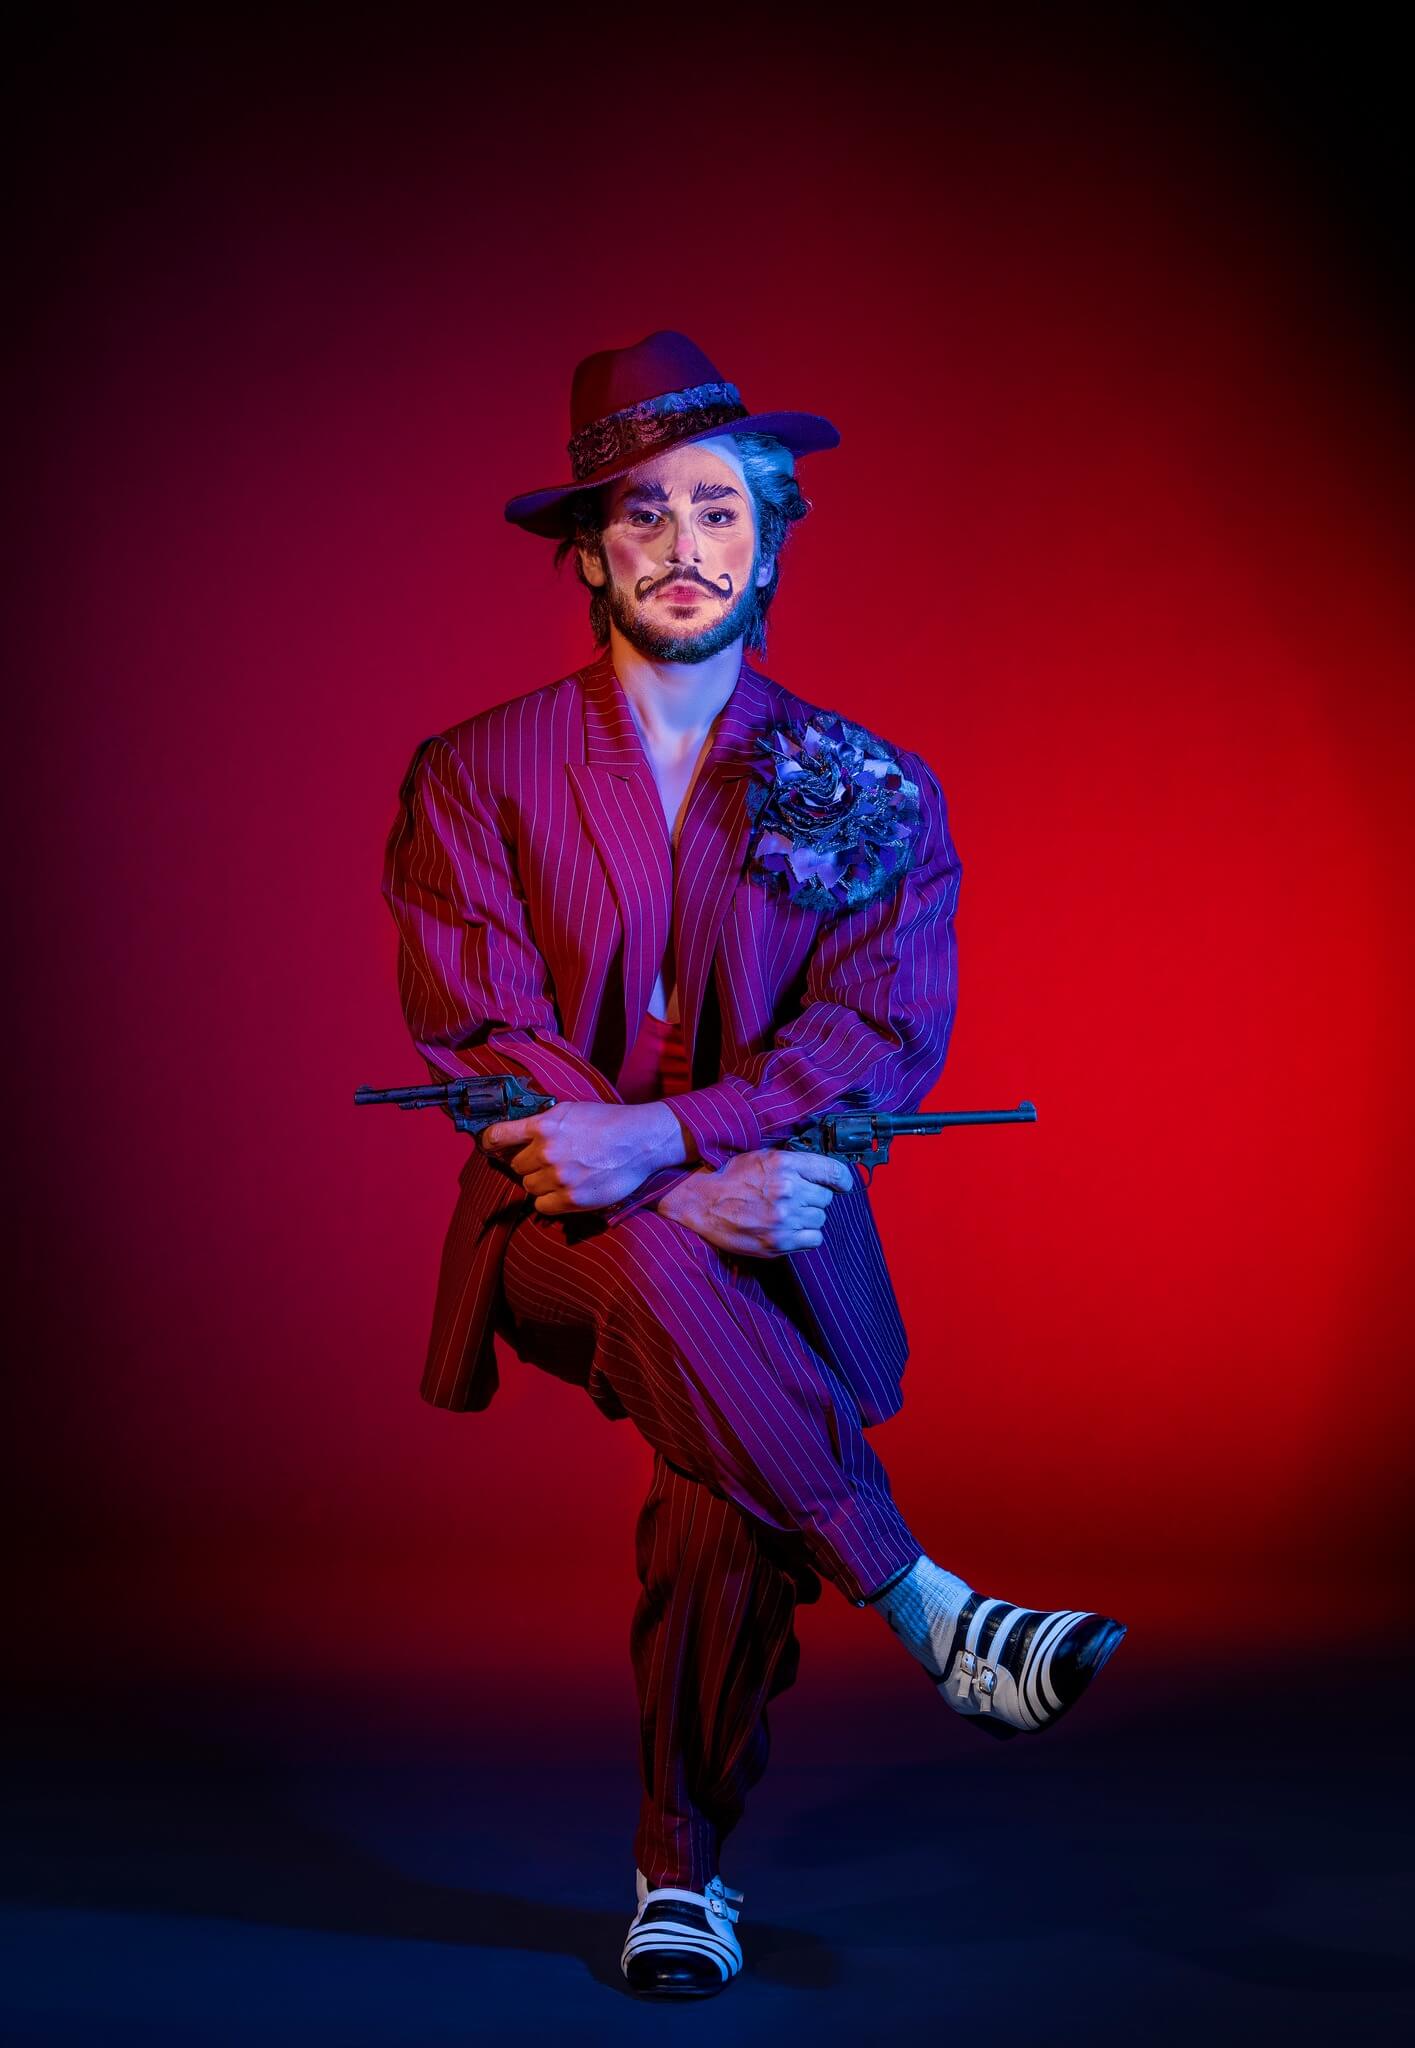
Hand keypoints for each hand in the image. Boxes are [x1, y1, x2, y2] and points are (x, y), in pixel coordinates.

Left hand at [478, 1099, 685, 1213]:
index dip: (489, 1142)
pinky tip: (564, 1191)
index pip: (497, 1136)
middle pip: (516, 1167)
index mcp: (543, 1126)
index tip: (489, 1146)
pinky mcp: (572, 1199)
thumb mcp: (570, 1111)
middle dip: (529, 1165)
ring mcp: (559, 1177)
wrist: (641, 1140)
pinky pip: (543, 1206)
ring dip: (540, 1183)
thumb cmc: (608, 1122)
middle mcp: (547, 1151)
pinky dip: (550, 1201)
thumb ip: (542, 1123)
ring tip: (562, 1176)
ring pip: (529, 1187)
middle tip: (548, 1162)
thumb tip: (516, 1136)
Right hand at [654, 1147, 856, 1255]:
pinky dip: (806, 1236)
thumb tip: (824, 1173)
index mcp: (785, 1164)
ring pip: (820, 1219)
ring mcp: (784, 1218)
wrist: (702, 1202)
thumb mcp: (762, 1158)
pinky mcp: (778, 1241)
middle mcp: (788, 1189)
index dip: (842, 1179)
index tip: (842, 1184)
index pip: (832, 1171)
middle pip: (826, 1199)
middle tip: (796, 1200)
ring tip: (788, 1215)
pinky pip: (814, 1240)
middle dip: (815, 1199)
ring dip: (809, 1218)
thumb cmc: (731, 1179)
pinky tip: (790, 1230)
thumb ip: (794, 1164)